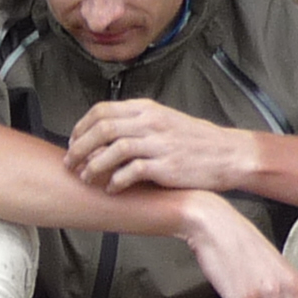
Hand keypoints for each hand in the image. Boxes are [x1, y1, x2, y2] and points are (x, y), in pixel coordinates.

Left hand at [68, 98, 263, 196]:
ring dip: (93, 165)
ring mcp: (159, 144)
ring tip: (85, 177)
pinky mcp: (166, 166)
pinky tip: (111, 188)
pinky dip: (116, 181)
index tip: (73, 142)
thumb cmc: (195, 141)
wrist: (228, 154)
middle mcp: (151, 123)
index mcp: (147, 109)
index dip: (80, 127)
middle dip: (79, 147)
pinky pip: (132, 171)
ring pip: (113, 149)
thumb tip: (104, 131)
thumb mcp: (164, 120)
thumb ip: (136, 122)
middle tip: (70, 163)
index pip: (101, 110)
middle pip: (102, 128)